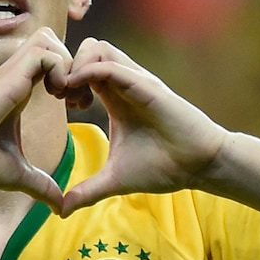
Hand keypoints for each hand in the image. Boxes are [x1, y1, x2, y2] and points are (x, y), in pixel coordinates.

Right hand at [0, 27, 85, 211]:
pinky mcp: (9, 75)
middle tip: (76, 99)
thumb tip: (59, 208)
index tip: (75, 109)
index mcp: (18, 91)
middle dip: (73, 65)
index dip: (71, 79)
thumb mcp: (19, 174)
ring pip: (49, 39)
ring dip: (67, 64)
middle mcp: (15, 77)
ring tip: (67, 96)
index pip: (50, 63)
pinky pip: (45, 52)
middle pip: (52, 42)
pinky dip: (59, 69)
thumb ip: (41, 185)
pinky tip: (57, 96)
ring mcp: (11, 72)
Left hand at [59, 38, 228, 216]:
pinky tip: (79, 98)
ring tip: (71, 96)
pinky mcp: (145, 86)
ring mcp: (135, 81)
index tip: (60, 105)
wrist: (200, 166)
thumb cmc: (164, 167)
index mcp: (115, 98)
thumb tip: (61, 211)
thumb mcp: (114, 179)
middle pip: (86, 49)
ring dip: (76, 66)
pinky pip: (110, 66)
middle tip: (61, 97)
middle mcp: (124, 84)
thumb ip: (87, 191)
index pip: (82, 69)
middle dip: (66, 67)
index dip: (65, 81)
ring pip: (96, 47)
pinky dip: (88, 73)